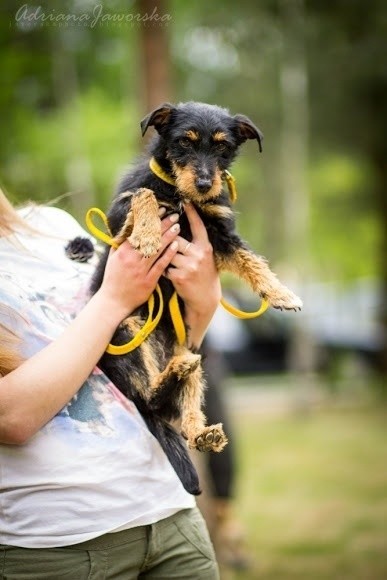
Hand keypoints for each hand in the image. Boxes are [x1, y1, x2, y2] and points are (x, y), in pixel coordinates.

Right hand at [99, 212, 179, 320]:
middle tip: (174, 214)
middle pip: (150, 238)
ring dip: (168, 236)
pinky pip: (161, 265)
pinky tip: (176, 245)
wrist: (114, 301)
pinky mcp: (149, 281)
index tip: (159, 210)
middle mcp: (132, 259)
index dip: (150, 219)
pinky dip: (168, 254)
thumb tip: (126, 228)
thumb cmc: (113, 279)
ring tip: (177, 226)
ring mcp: (141, 270)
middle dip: (163, 224)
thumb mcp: (112, 259)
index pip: (138, 231)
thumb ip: (119, 243)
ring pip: (157, 249)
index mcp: (123, 252)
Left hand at [165, 203, 220, 347]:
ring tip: (157, 252)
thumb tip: (176, 228)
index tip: (185, 201)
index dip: (192, 213)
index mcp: (206, 247)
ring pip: (168, 251)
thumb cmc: (202, 274)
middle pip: (176, 238)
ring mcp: (190, 266)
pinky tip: (161, 270)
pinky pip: (164, 266)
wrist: (205, 298)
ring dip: (162, 253)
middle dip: (166, 235)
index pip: (198, 226)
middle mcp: (199, 254)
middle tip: (157, 226)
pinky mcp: (180, 277)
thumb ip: (194, 244)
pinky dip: (161, 267)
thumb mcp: (204, 257)